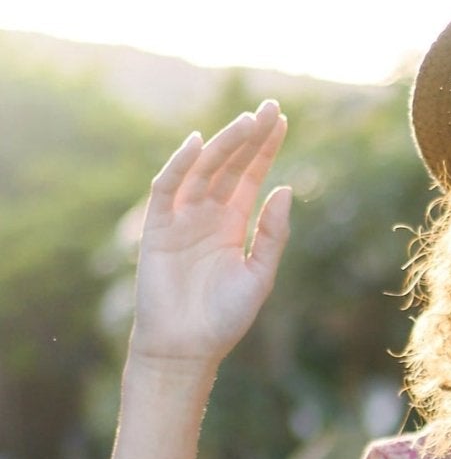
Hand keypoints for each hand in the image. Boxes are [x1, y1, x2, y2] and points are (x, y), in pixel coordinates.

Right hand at [130, 102, 291, 371]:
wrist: (186, 348)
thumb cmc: (223, 318)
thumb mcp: (259, 276)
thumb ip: (272, 234)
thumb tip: (285, 188)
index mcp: (233, 223)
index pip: (251, 175)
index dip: (265, 148)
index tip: (281, 120)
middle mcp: (207, 213)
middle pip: (230, 165)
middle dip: (249, 137)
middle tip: (270, 109)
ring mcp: (181, 217)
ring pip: (203, 170)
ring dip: (224, 145)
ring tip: (248, 122)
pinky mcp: (157, 227)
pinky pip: (167, 188)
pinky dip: (179, 165)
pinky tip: (198, 144)